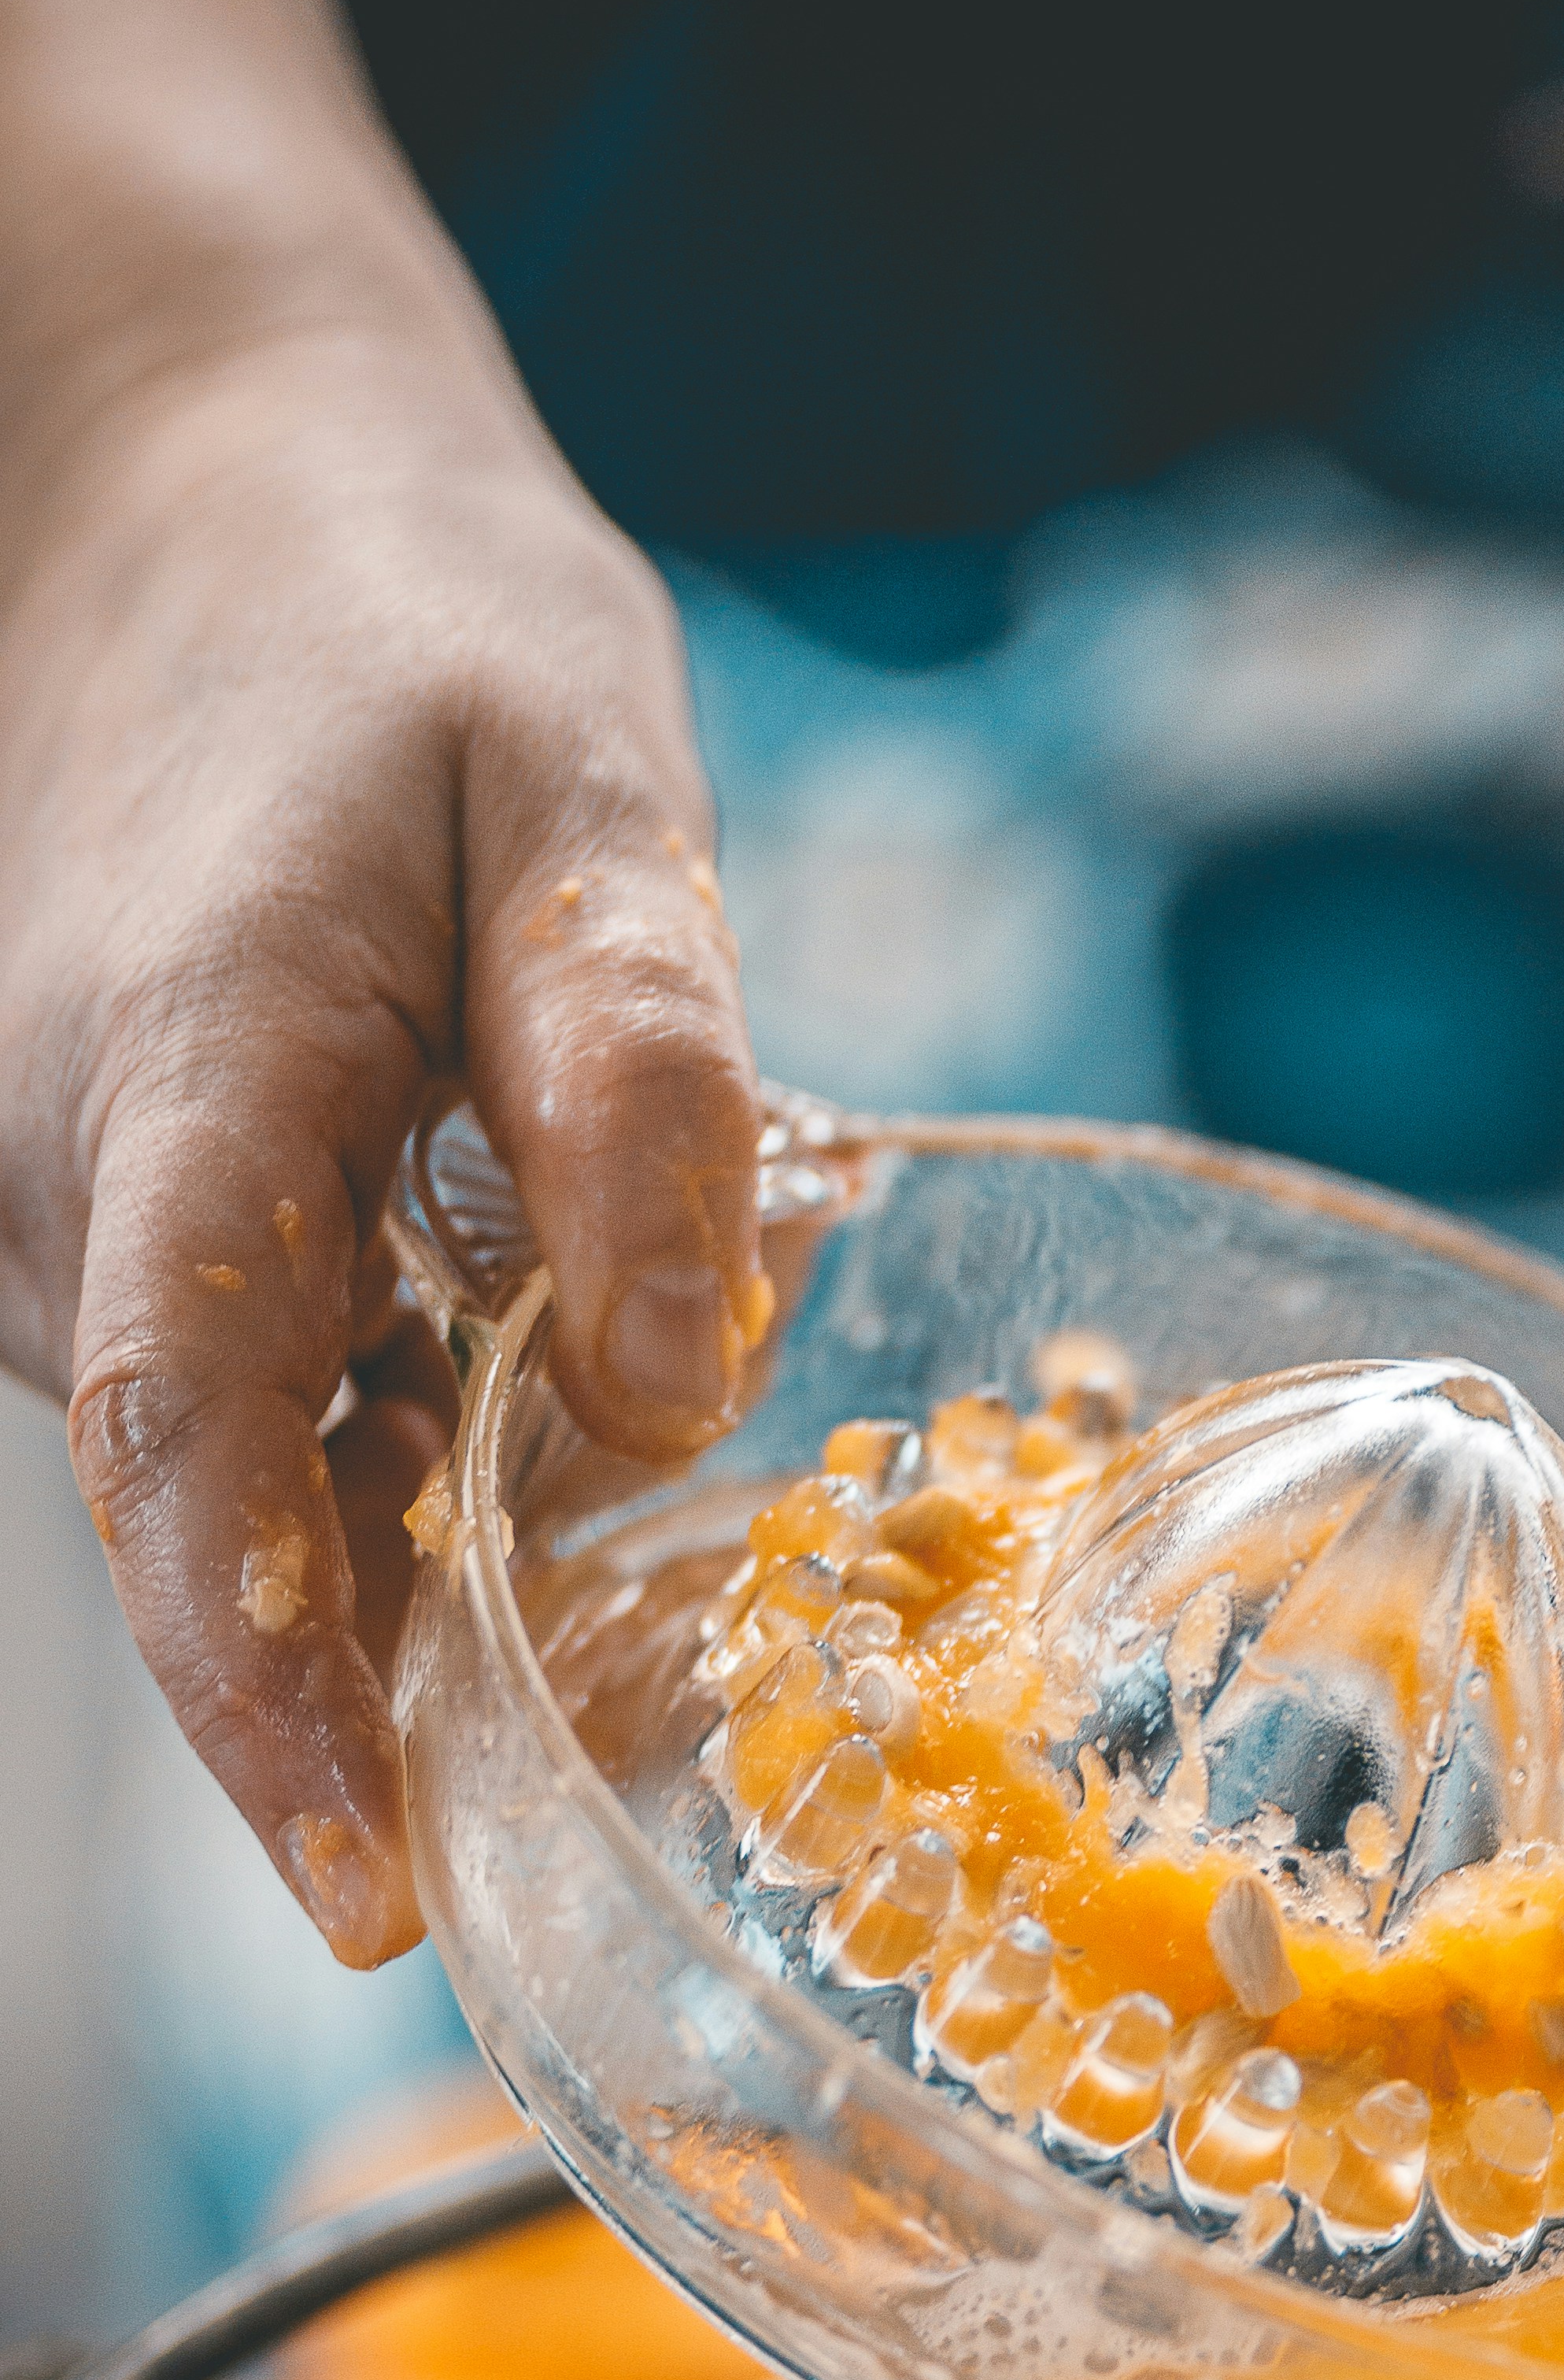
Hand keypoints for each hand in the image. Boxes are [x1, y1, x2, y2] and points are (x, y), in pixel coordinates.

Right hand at [0, 314, 762, 1964]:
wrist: (181, 491)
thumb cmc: (396, 616)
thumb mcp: (580, 776)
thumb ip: (640, 1073)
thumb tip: (684, 1389)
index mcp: (171, 1069)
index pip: (196, 1435)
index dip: (268, 1685)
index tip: (362, 1888)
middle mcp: (48, 1184)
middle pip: (242, 1505)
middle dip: (420, 1636)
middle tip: (639, 1693)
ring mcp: (44, 1228)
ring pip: (255, 1471)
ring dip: (424, 1514)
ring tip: (585, 1426)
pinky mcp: (88, 1244)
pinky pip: (250, 1407)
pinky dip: (389, 1435)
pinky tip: (505, 1354)